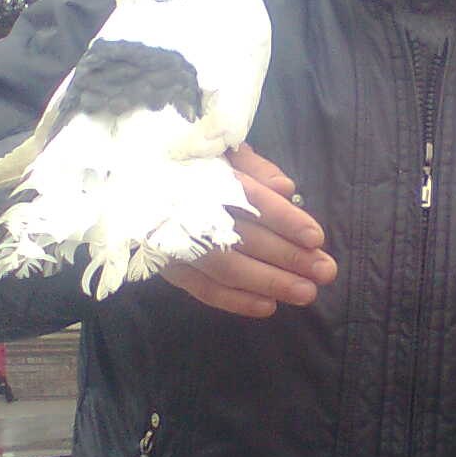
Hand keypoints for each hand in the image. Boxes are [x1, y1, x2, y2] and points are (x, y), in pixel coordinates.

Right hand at [160, 144, 336, 317]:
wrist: (130, 178)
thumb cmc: (187, 162)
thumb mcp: (220, 150)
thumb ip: (255, 167)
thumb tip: (286, 190)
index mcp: (204, 175)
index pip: (250, 198)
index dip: (285, 219)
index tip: (316, 237)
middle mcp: (188, 210)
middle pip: (245, 237)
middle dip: (289, 257)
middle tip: (325, 271)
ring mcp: (175, 242)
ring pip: (227, 268)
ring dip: (269, 283)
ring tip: (306, 293)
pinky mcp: (166, 266)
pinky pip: (202, 289)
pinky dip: (236, 301)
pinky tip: (268, 307)